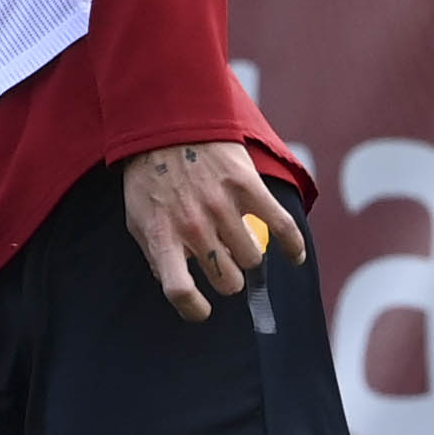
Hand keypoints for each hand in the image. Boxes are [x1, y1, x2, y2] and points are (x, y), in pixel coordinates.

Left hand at [121, 142, 306, 323]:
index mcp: (163, 236)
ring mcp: (222, 208)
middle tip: (224, 264)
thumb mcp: (138, 218)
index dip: (193, 308)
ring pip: (252, 259)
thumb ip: (155, 253)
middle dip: (228, 278)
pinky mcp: (247, 188)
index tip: (202, 310)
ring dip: (249, 257)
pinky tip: (295, 256)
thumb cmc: (151, 177)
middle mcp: (193, 226)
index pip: (179, 290)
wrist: (167, 124)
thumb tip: (176, 282)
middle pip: (227, 280)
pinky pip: (281, 226)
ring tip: (240, 244)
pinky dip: (293, 246)